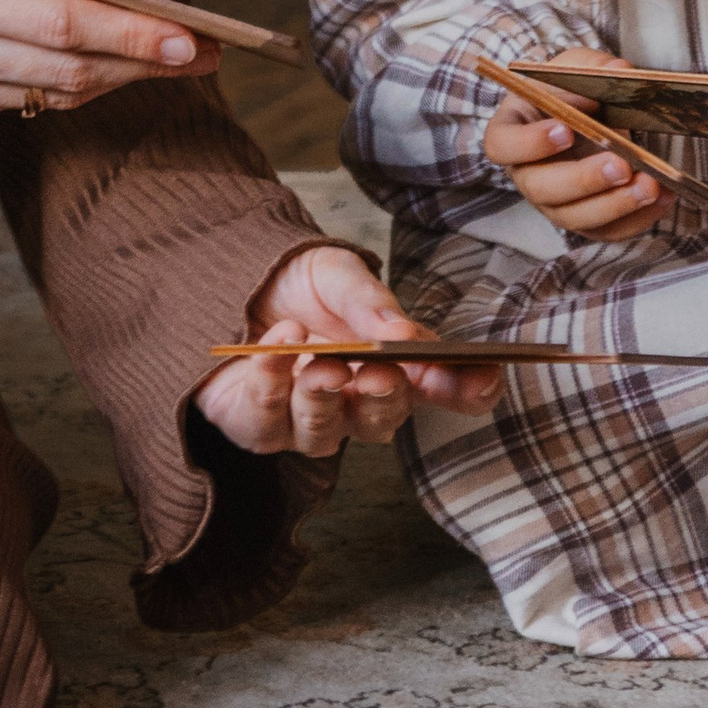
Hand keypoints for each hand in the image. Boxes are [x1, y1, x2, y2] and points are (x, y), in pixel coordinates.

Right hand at [0, 0, 216, 119]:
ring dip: (120, 80)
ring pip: (55, 96)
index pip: (63, 26)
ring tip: (174, 59)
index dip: (131, 37)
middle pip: (68, 71)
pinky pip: (29, 104)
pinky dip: (77, 87)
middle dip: (143, 64)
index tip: (193, 39)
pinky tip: (110, 67)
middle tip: (207, 53)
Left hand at [191, 245, 504, 456]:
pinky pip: (268, 420)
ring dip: (325, 398)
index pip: (436, 388)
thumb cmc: (292, 283)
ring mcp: (305, 421)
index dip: (465, 390)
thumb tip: (403, 332)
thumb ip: (368, 302)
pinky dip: (272, 382)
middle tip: (381, 372)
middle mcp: (352, 402)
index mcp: (387, 364)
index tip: (484, 379)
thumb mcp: (335, 274)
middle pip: (382, 419)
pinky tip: (273, 346)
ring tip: (323, 362)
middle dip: (385, 397)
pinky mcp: (258, 427)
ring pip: (326, 433)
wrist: (223, 279)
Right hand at [482, 46, 672, 240]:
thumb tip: (619, 70)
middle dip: (584, 180)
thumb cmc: (566, 91)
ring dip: (614, 204)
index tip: (565, 130)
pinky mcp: (586, 220)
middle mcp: (526, 174)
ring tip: (649, 185)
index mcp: (511, 131)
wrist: (580, 115)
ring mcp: (554, 202)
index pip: (503, 145)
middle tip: (620, 164)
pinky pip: (607, 230)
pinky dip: (638, 217)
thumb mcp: (574, 67)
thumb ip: (593, 66)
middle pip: (542, 189)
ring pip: (575, 217)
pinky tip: (664, 195)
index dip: (529, 143)